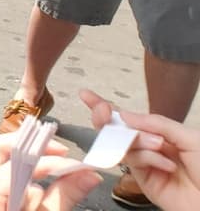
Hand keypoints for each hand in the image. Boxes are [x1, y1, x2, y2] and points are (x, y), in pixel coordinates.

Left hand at [0, 132, 100, 210]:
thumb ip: (63, 198)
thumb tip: (86, 174)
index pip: (13, 167)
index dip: (45, 162)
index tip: (74, 164)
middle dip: (31, 145)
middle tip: (61, 152)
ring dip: (28, 159)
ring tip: (54, 174)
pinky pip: (1, 171)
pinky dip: (23, 173)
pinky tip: (39, 189)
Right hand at [82, 89, 199, 210]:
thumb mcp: (189, 138)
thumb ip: (157, 123)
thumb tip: (125, 115)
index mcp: (162, 133)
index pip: (130, 117)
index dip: (107, 106)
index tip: (86, 96)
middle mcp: (150, 147)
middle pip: (118, 130)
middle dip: (108, 120)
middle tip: (102, 113)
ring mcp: (146, 164)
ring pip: (124, 144)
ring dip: (138, 141)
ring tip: (160, 146)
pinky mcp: (143, 181)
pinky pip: (134, 162)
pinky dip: (147, 158)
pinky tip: (166, 164)